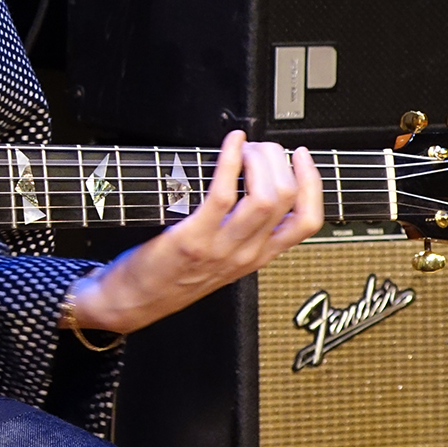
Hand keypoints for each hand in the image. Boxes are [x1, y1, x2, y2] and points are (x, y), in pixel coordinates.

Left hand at [64, 130, 322, 333]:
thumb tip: (253, 186)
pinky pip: (222, 193)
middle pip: (287, 200)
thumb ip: (241, 230)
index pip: (308, 222)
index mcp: (258, 256)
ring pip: (265, 196)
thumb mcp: (221, 258)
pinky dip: (229, 160)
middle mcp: (246, 254)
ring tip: (247, 147)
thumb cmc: (172, 274)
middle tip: (261, 147)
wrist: (135, 301)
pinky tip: (230, 145)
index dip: (312, 183)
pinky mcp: (193, 239)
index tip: (301, 158)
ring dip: (259, 160)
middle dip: (279, 161)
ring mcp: (222, 248)